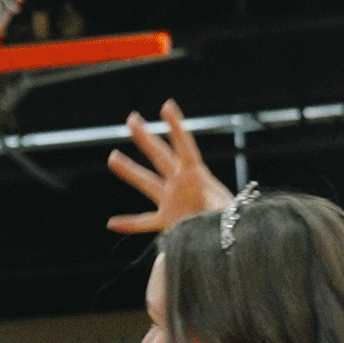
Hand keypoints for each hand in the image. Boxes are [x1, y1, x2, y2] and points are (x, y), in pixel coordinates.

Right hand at [105, 100, 234, 234]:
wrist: (229, 236)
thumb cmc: (231, 221)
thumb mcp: (225, 210)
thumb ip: (212, 207)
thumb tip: (204, 207)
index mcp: (198, 176)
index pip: (185, 147)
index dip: (176, 127)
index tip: (166, 106)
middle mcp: (181, 184)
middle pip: (160, 156)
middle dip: (146, 138)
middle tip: (132, 118)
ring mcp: (172, 201)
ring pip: (147, 183)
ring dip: (129, 170)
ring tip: (112, 157)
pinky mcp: (168, 222)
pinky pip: (144, 223)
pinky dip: (128, 224)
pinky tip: (111, 223)